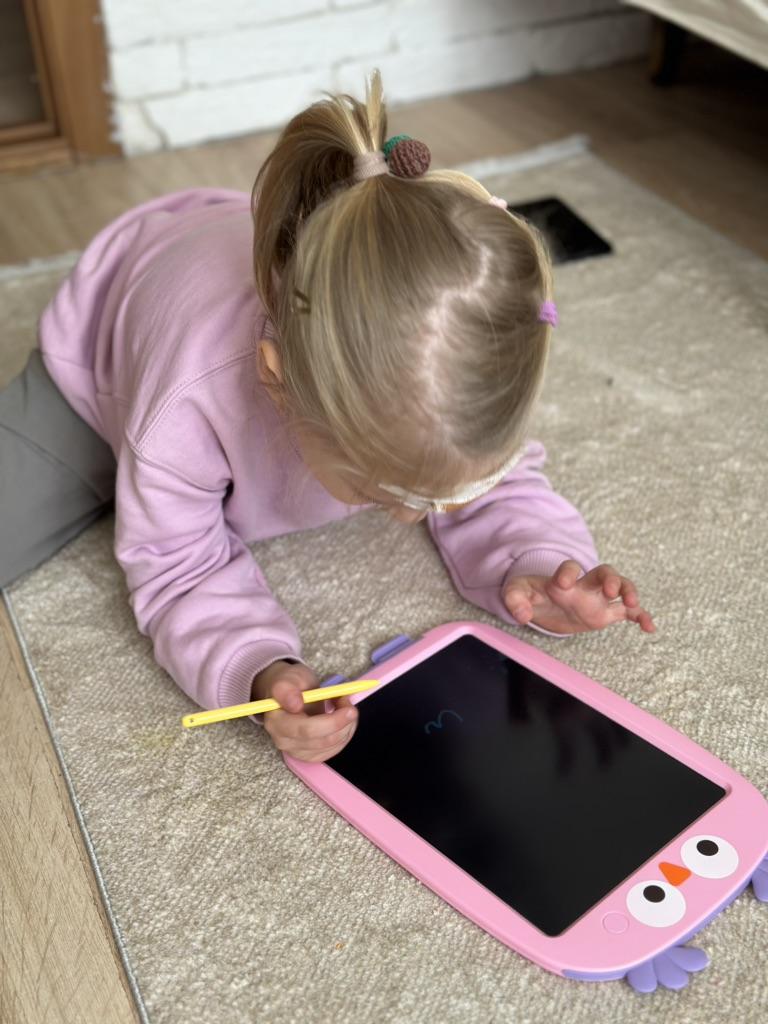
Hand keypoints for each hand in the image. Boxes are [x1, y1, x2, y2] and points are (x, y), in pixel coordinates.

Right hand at [251, 660, 358, 762]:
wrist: (288, 695)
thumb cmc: (289, 685)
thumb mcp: (288, 678)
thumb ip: (287, 689)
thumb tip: (295, 704)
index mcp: (276, 722)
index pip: (306, 729)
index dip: (330, 721)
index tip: (344, 700)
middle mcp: (284, 741)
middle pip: (321, 740)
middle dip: (342, 721)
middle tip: (350, 702)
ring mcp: (297, 751)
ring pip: (332, 745)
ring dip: (346, 725)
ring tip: (344, 705)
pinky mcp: (310, 755)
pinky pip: (334, 749)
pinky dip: (345, 733)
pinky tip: (343, 719)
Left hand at [502, 560, 655, 635]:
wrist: (543, 603)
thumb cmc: (530, 595)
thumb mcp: (517, 594)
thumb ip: (515, 600)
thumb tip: (521, 616)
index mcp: (562, 579)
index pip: (570, 568)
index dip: (568, 572)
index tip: (564, 583)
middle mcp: (584, 585)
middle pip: (604, 572)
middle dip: (610, 578)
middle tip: (612, 591)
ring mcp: (598, 598)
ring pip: (620, 587)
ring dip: (628, 592)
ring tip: (632, 604)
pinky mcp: (606, 612)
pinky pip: (628, 612)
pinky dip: (641, 617)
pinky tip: (650, 628)